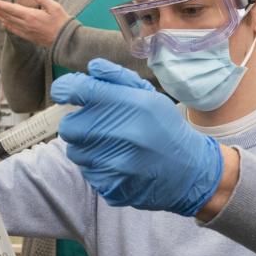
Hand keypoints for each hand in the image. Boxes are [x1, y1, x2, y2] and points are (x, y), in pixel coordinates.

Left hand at [0, 0, 71, 47]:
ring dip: (0, 17)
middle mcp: (26, 25)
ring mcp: (27, 32)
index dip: (0, 4)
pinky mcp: (29, 37)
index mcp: (31, 16)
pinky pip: (15, 31)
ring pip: (9, 24)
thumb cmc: (62, 23)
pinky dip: (7, 26)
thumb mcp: (54, 6)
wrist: (66, 40)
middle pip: (7, 16)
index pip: (11, 8)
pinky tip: (4, 24)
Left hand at [51, 58, 225, 216]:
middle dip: (77, 123)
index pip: (79, 90)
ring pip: (75, 152)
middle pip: (69, 127)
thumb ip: (117, 78)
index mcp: (130, 105)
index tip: (65, 92)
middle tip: (96, 124)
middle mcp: (121, 134)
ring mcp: (116, 164)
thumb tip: (91, 68)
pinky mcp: (112, 186)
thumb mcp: (149, 95)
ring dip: (86, 146)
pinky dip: (96, 166)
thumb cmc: (165, 128)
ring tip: (111, 145)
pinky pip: (87, 172)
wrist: (190, 172)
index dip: (65, 89)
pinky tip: (117, 162)